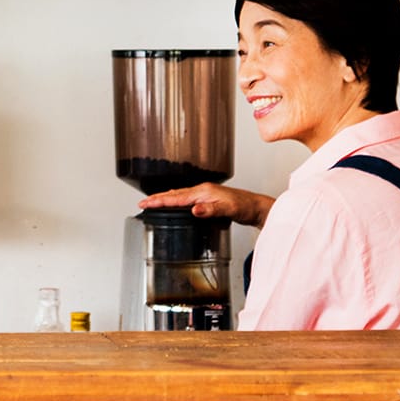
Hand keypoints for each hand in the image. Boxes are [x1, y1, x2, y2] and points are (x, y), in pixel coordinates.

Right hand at [138, 183, 275, 227]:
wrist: (257, 207)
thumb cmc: (245, 207)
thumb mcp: (229, 210)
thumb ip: (211, 210)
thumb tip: (194, 210)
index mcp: (203, 192)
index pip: (176, 197)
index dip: (160, 200)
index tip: (146, 202)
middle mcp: (202, 191)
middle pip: (174, 194)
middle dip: (157, 198)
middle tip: (142, 202)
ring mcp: (205, 194)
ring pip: (179, 195)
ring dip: (165, 198)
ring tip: (152, 202)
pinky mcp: (208, 200)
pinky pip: (186, 199)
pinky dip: (175, 201)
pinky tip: (175, 205)